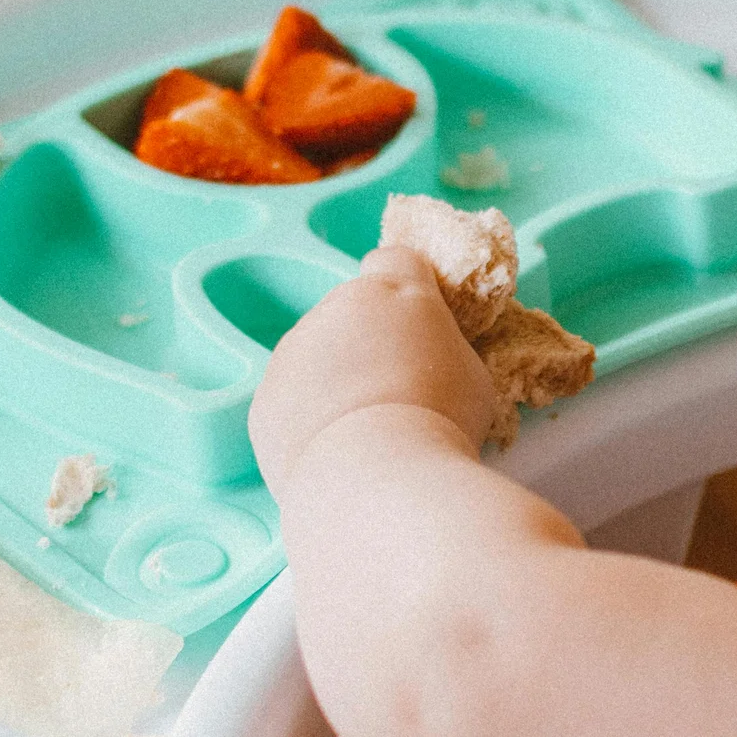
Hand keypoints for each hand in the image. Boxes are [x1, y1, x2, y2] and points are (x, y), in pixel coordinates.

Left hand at [249, 246, 495, 493]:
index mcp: (394, 290)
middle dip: (369, 343)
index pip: (396, 260)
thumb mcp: (472, 374)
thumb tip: (429, 362)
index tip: (416, 325)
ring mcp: (292, 351)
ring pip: (316, 357)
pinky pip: (290, 401)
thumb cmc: (442, 420)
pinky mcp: (264, 397)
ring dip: (336, 382)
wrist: (377, 475)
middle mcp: (335, 307)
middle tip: (397, 395)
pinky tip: (335, 452)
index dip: (407, 289)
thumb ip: (443, 350)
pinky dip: (308, 420)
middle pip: (352, 313)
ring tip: (365, 435)